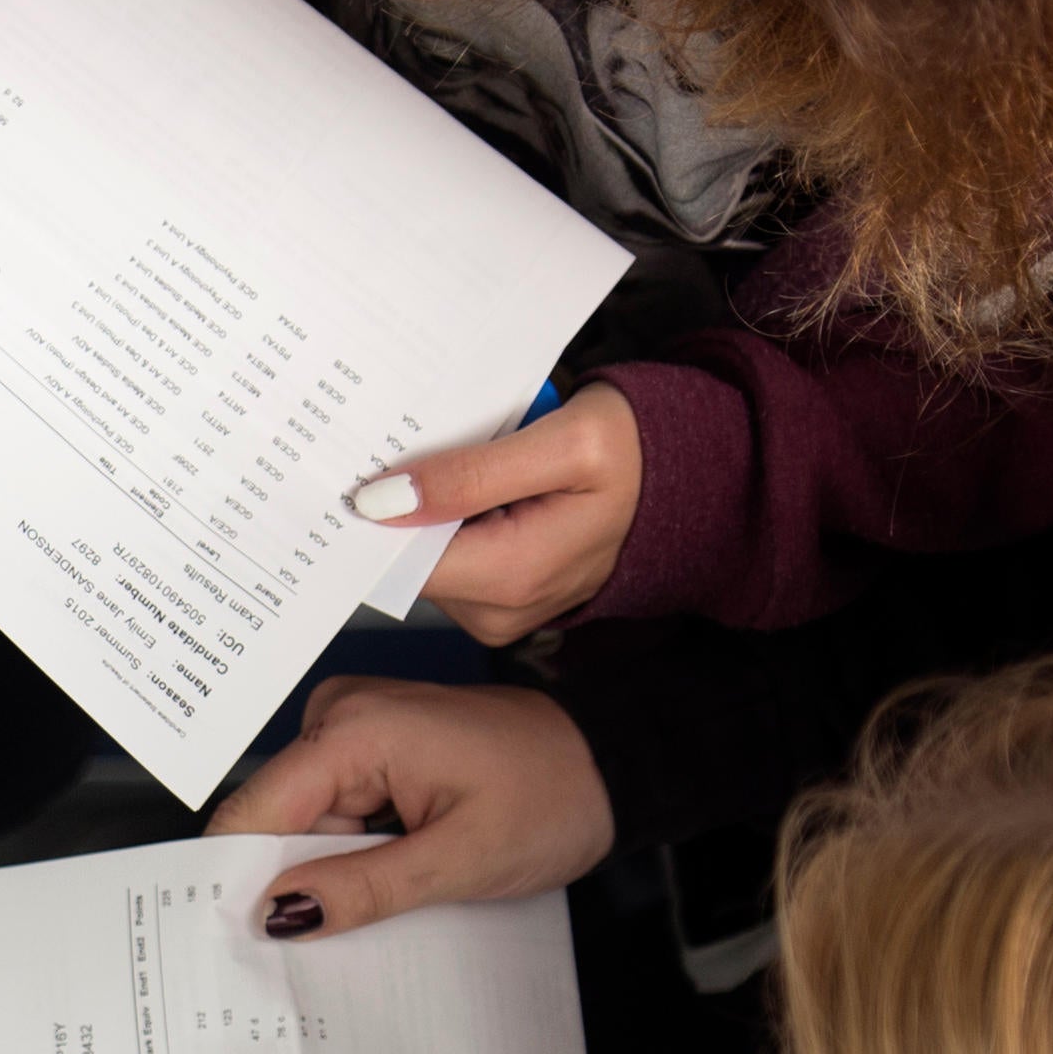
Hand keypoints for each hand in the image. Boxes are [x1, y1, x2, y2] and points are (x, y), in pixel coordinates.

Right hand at [208, 681, 612, 937]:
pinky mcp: (367, 746)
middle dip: (291, 882)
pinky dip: (347, 854)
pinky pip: (330, 813)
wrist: (606, 760)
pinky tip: (385, 877)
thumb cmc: (554, 795)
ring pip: (300, 824)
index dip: (241, 882)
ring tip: (381, 900)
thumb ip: (362, 887)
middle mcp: (340, 714)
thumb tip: (278, 913)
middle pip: (272, 821)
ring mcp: (352, 726)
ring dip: (325, 873)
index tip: (245, 945)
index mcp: (354, 728)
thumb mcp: (460, 859)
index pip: (253, 812)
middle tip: (331, 938)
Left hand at [357, 384, 641, 644]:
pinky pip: (453, 559)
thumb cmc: (637, 454)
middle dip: (406, 504)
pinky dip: (453, 519)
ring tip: (462, 456)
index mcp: (509, 578)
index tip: (361, 464)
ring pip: (427, 558)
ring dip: (432, 508)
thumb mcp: (562, 444)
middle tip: (415, 440)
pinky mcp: (502, 600)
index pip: (400, 558)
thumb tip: (381, 501)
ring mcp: (500, 613)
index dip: (375, 513)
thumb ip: (470, 475)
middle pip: (409, 560)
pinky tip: (478, 482)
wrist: (690, 481)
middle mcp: (498, 612)